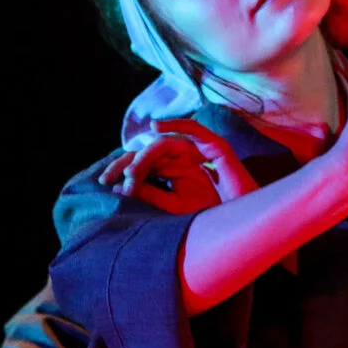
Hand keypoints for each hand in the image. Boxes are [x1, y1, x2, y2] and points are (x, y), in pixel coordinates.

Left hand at [97, 119, 256, 213]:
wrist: (243, 223)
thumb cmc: (213, 217)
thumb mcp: (173, 206)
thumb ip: (150, 194)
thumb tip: (119, 187)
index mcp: (175, 170)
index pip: (144, 162)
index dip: (124, 169)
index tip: (104, 183)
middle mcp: (184, 157)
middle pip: (150, 150)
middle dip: (128, 162)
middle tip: (107, 177)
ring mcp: (200, 151)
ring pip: (165, 143)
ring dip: (145, 156)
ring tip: (132, 172)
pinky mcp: (216, 147)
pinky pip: (195, 130)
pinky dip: (176, 124)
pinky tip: (156, 127)